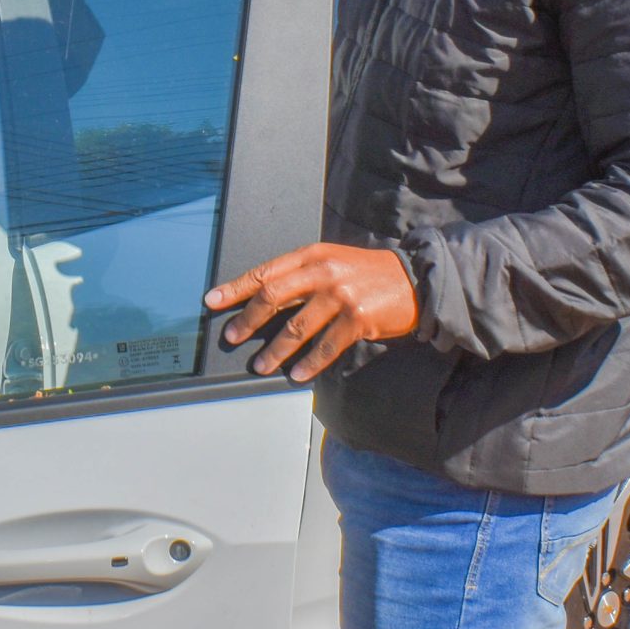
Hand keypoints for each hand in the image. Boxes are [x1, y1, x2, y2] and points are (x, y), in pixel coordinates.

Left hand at [205, 244, 419, 382]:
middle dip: (247, 319)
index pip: (266, 271)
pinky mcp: (357, 318)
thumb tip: (266, 298)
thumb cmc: (370, 273)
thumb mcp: (334, 261)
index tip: (213, 300)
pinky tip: (297, 374)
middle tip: (231, 336)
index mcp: (313, 255)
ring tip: (260, 365)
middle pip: (273, 297)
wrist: (416, 279)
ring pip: (296, 327)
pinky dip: (308, 363)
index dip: (236, 287)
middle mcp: (323, 271)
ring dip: (275, 350)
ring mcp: (341, 295)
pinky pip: (325, 346)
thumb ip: (304, 275)